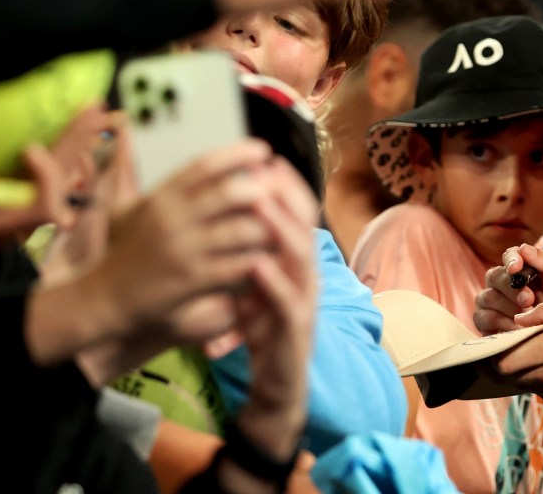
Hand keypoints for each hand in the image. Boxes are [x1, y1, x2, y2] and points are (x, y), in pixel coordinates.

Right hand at [0, 126, 80, 265]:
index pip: (42, 204)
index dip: (46, 175)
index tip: (29, 146)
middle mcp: (12, 224)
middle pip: (61, 185)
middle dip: (80, 144)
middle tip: (98, 108)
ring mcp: (12, 217)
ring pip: (59, 184)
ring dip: (77, 148)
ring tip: (94, 113)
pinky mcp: (8, 208)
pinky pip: (44, 181)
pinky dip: (60, 155)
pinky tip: (66, 131)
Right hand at [85, 139, 285, 339]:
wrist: (105, 300)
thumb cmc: (123, 252)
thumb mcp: (127, 209)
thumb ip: (135, 174)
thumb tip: (132, 135)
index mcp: (162, 197)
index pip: (204, 165)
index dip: (238, 153)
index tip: (262, 150)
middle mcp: (173, 219)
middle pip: (230, 193)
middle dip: (262, 188)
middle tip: (281, 189)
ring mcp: (184, 250)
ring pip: (241, 230)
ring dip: (268, 227)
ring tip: (284, 225)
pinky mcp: (194, 280)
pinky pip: (238, 266)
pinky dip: (258, 260)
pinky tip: (269, 258)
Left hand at [236, 155, 318, 420]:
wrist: (279, 384)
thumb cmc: (265, 332)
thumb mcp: (257, 285)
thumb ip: (252, 253)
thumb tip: (236, 215)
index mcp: (296, 263)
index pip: (298, 214)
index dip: (284, 185)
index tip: (263, 158)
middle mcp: (306, 276)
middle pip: (304, 226)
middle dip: (285, 195)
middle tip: (265, 169)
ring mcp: (304, 301)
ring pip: (300, 257)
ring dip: (280, 229)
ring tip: (260, 204)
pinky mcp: (294, 329)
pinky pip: (287, 300)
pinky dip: (272, 280)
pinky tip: (255, 263)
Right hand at [474, 243, 542, 334]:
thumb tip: (524, 249)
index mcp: (517, 268)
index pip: (509, 255)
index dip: (511, 259)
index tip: (517, 268)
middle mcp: (498, 281)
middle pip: (495, 275)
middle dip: (513, 289)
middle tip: (529, 301)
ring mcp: (487, 299)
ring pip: (490, 297)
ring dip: (510, 309)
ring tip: (528, 320)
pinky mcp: (481, 319)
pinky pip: (486, 317)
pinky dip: (504, 324)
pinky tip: (518, 331)